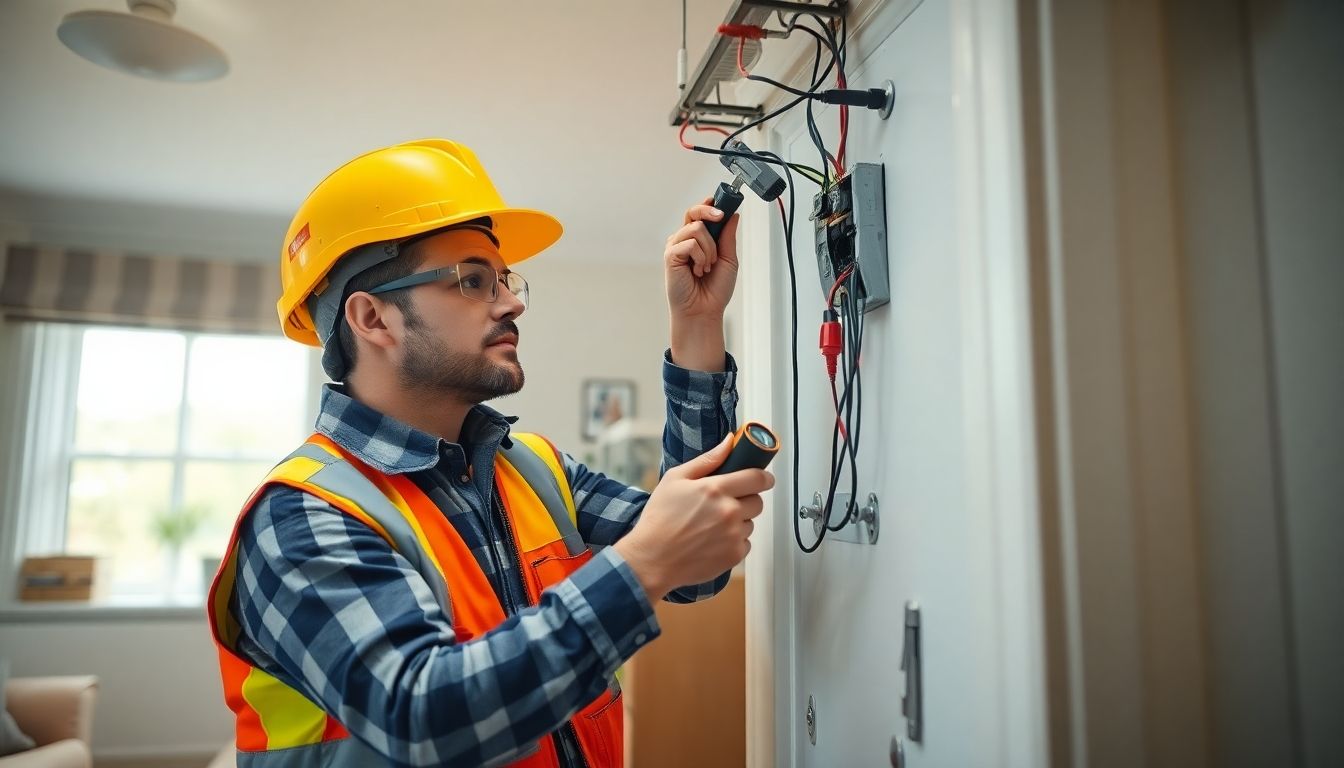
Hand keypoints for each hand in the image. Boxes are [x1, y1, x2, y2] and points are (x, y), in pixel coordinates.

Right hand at [614, 433, 774, 601]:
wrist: (652, 559)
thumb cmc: (659, 519)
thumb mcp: (675, 479)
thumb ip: (707, 460)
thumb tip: (729, 442)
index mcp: (715, 489)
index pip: (756, 478)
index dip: (763, 477)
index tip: (762, 479)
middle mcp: (729, 512)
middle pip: (757, 501)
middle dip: (746, 500)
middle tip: (725, 504)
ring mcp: (733, 535)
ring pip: (750, 522)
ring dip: (739, 521)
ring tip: (712, 525)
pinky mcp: (734, 555)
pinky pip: (746, 543)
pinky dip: (734, 541)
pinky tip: (712, 541)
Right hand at [664, 200, 740, 322]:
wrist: (704, 310)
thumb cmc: (714, 289)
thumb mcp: (729, 259)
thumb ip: (728, 237)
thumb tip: (733, 214)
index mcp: (699, 239)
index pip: (701, 213)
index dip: (710, 204)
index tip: (721, 202)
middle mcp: (686, 240)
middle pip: (693, 211)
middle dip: (708, 211)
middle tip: (720, 217)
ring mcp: (677, 246)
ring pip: (696, 228)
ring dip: (709, 248)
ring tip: (707, 266)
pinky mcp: (671, 255)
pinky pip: (690, 243)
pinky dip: (700, 257)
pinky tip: (698, 271)